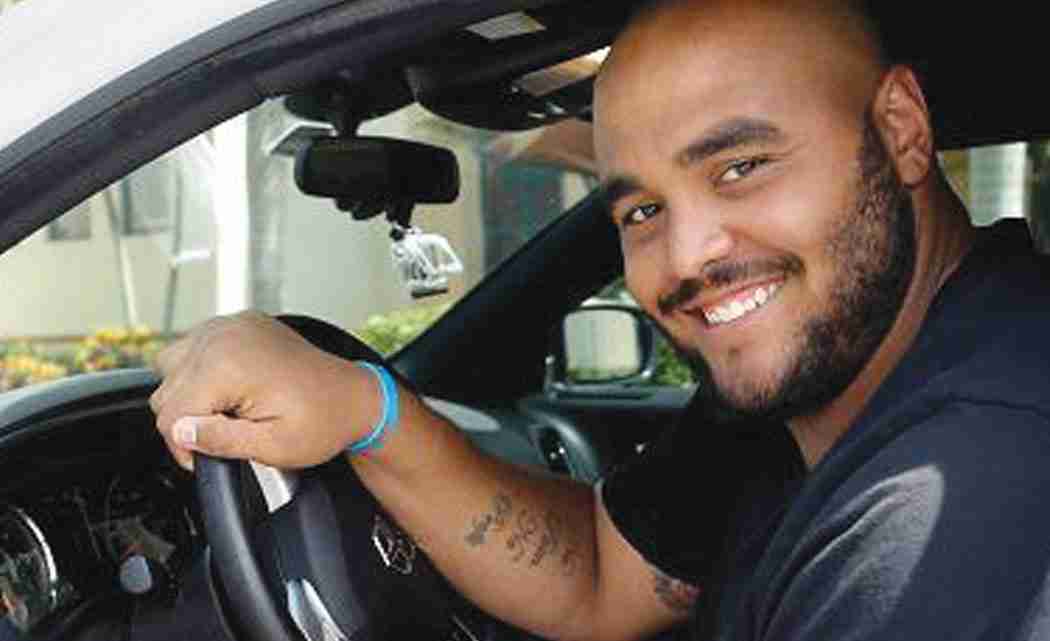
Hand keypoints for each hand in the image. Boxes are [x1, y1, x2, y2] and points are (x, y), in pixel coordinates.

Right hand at [150, 311, 374, 469]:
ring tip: (223, 412)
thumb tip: (181, 433)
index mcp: (228, 366)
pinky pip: (194, 346)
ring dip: (188, 393)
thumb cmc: (324, 420)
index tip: (206, 457)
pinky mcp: (238, 323)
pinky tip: (227, 389)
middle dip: (188, 420)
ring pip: (171, 366)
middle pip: (166, 390)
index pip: (170, 414)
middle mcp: (224, 337)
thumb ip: (219, 441)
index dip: (185, 446)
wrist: (354, 396)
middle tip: (222, 436)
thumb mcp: (272, 445)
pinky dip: (200, 370)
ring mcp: (231, 325)